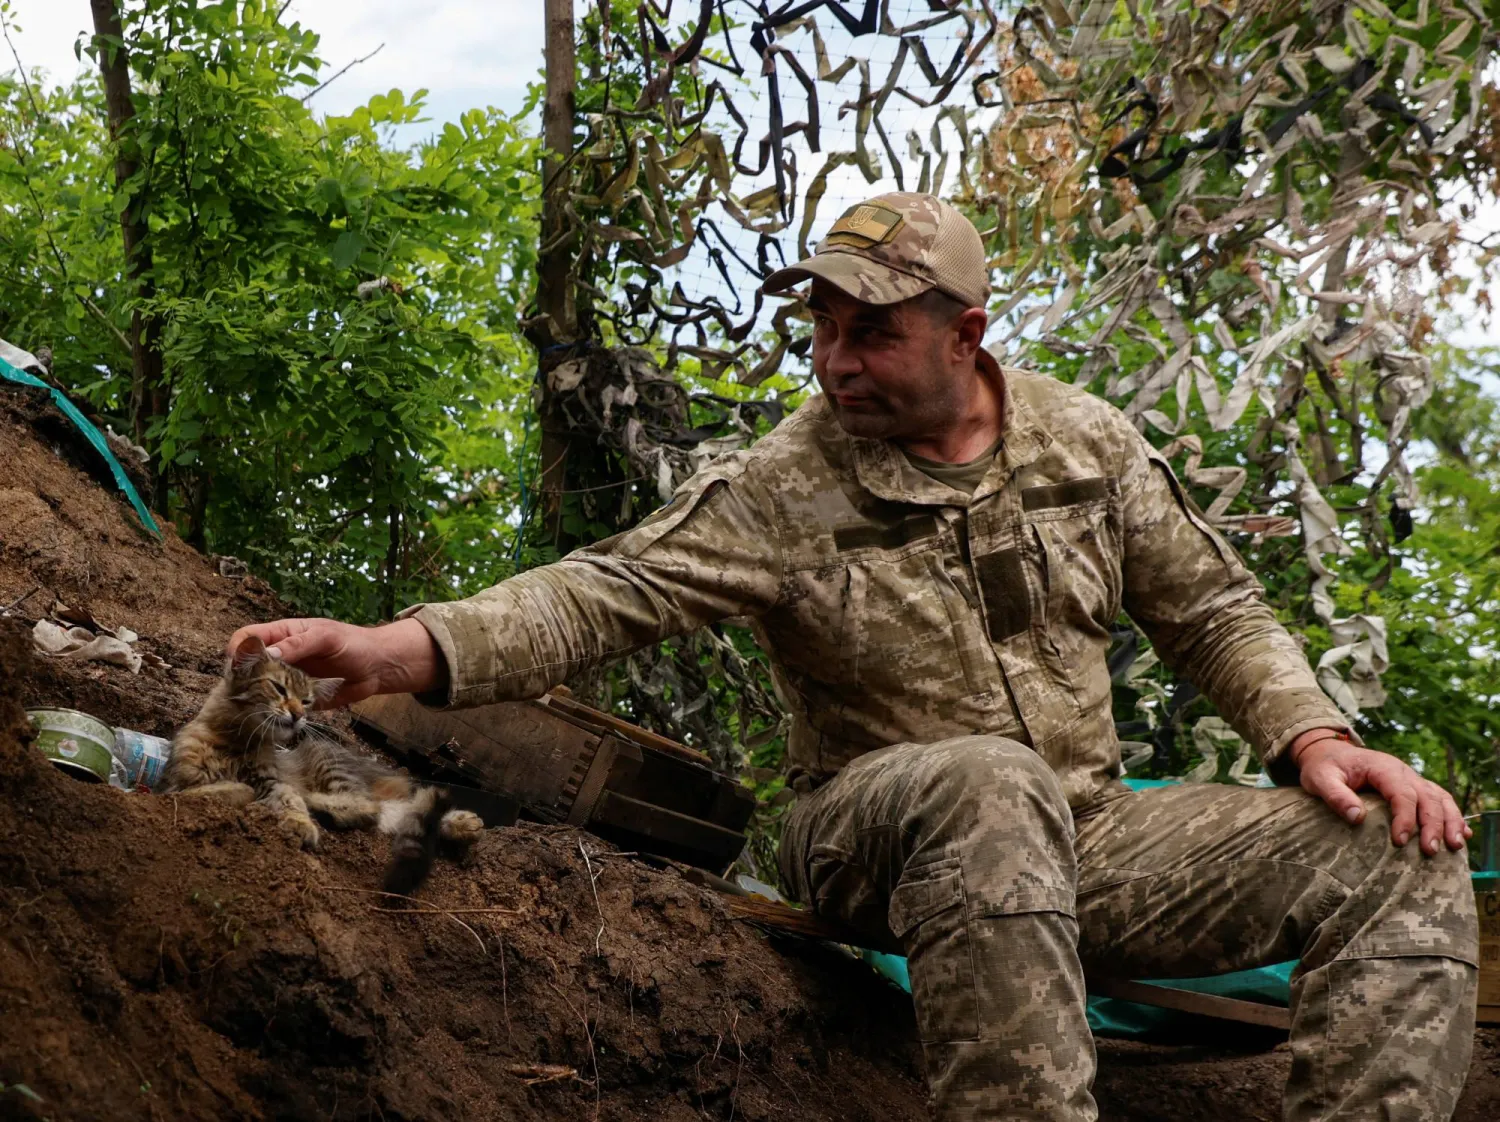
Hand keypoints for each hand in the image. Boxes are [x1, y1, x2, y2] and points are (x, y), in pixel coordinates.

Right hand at [226, 617, 446, 708]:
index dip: (239, 649)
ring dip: (254, 698)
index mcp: (283, 634)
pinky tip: (276, 717)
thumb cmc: (355, 644)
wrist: (379, 668)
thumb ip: (298, 644)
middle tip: (244, 691)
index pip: (248, 636)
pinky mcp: (297, 698)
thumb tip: (269, 655)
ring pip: (259, 687)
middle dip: (241, 677)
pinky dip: (274, 712)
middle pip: (248, 665)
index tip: (237, 666)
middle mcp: (281, 656)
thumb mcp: (326, 638)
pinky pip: (278, 706)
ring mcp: (287, 678)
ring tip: (256, 706)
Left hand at [1293, 732, 1471, 854]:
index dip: (1404, 818)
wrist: (1329, 753)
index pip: (1401, 793)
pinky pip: (1440, 800)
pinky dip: (1454, 816)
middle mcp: (1402, 772)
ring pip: (1440, 798)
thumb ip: (1335, 795)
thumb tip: (1356, 816)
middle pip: (1427, 798)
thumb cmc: (1324, 767)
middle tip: (1432, 851)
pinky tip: (1463, 834)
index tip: (1399, 842)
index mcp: (1382, 767)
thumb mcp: (1319, 779)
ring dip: (1451, 821)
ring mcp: (1411, 779)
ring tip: (1455, 846)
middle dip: (1433, 825)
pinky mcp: (1414, 788)